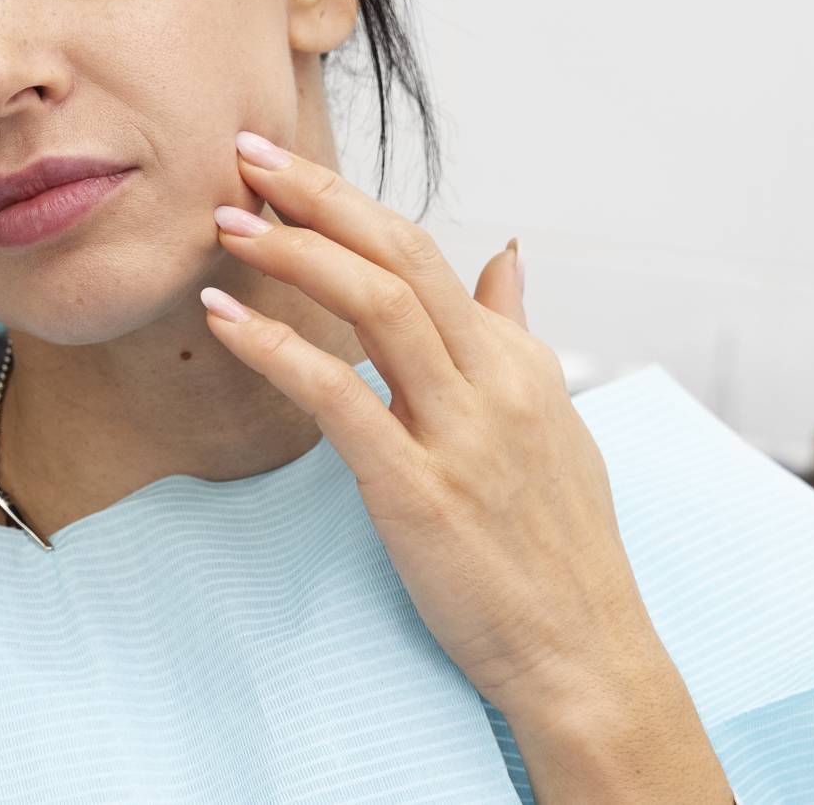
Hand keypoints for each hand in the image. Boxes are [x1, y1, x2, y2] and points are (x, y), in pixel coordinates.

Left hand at [201, 131, 726, 802]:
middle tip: (244, 156)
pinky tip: (226, 320)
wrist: (587, 657)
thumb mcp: (555, 425)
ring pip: (374, 304)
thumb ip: (516, 335)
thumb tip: (505, 257)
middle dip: (316, 196)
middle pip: (398, 255)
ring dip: (293, 254)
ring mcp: (460, 434)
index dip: (347, 204)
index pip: (424, 253)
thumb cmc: (562, 549)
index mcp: (521, 363)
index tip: (283, 171)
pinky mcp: (419, 490)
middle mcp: (496, 382)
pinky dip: (277, 347)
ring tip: (228, 224)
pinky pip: (338, 397)